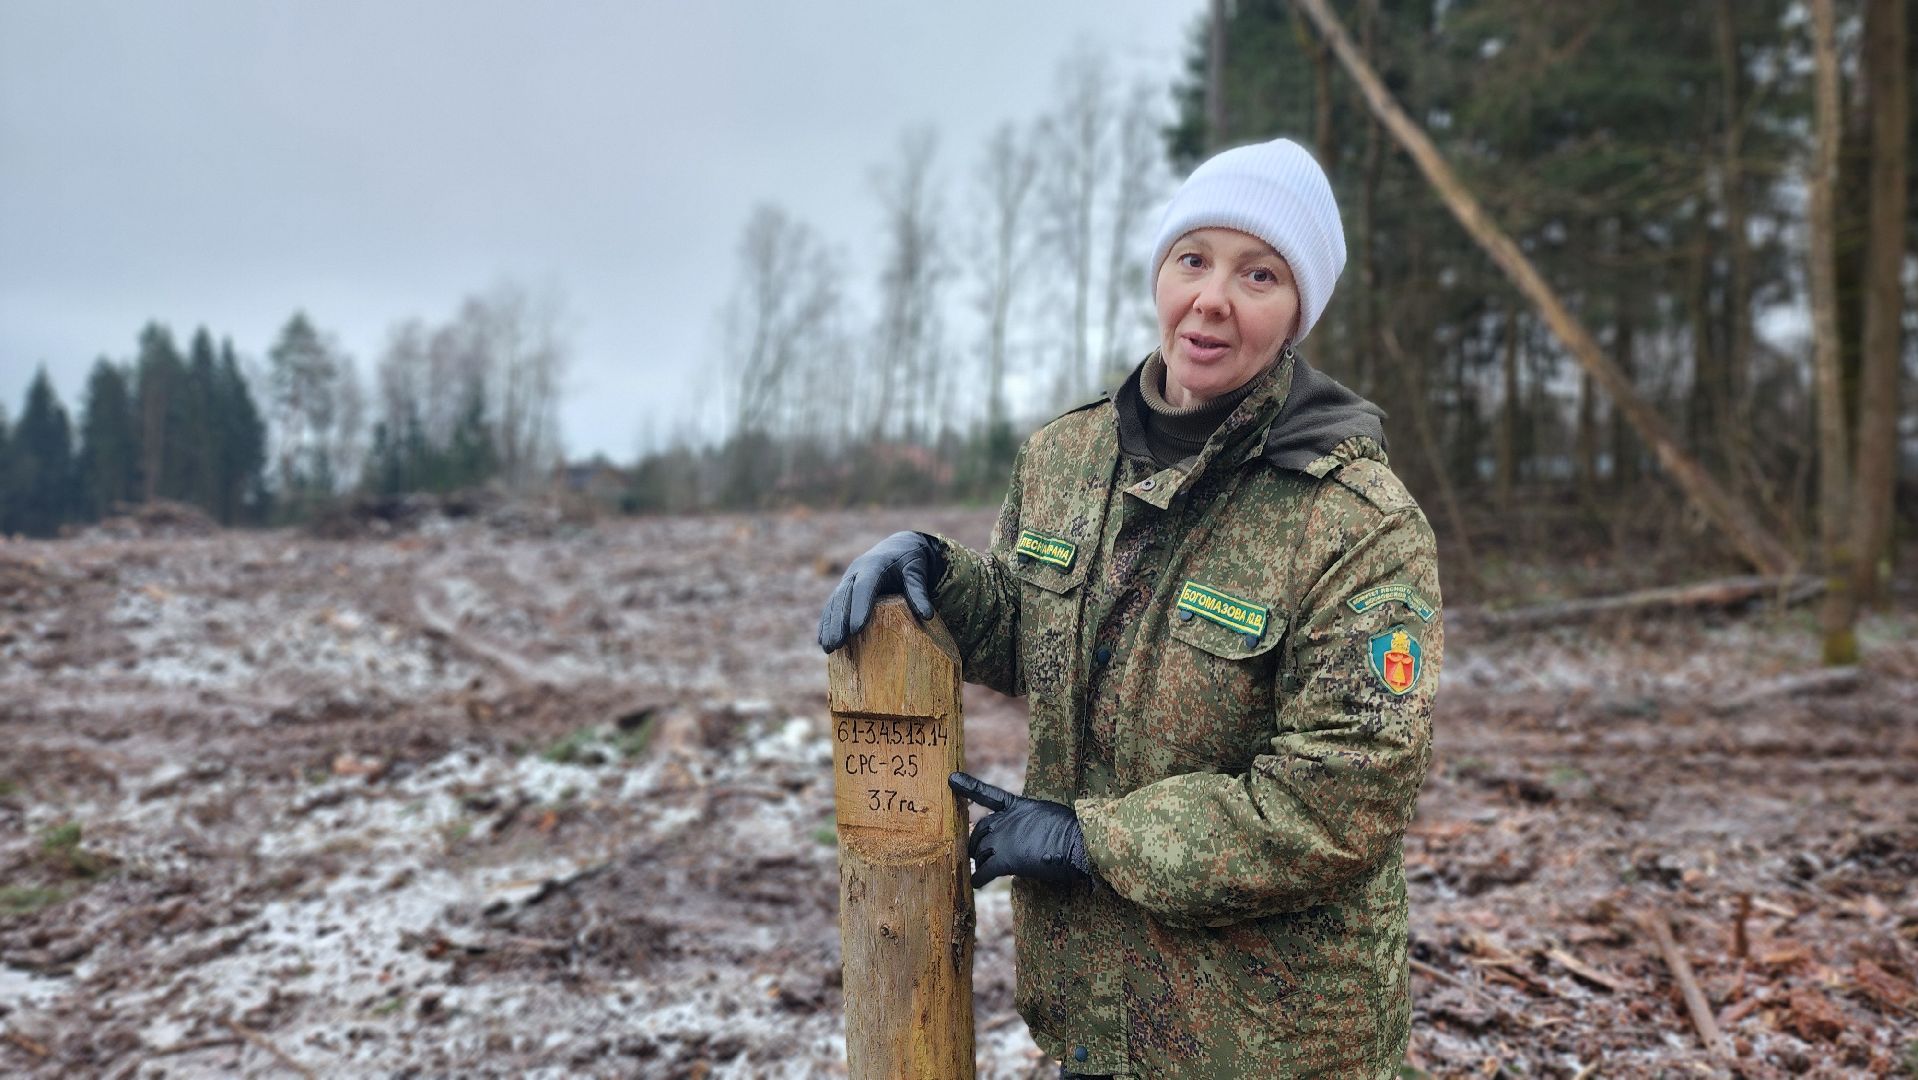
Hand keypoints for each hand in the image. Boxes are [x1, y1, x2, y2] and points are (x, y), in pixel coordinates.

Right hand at [816, 531, 945, 652]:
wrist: (898, 547)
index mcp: (875, 564)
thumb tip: (927, 616)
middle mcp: (856, 571)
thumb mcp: (917, 572)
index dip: (859, 607)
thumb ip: (919, 592)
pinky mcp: (844, 587)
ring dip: (829, 625)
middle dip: (838, 622)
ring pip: (835, 602)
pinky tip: (824, 641)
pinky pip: (832, 605)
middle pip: (844, 597)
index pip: (864, 586)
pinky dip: (827, 622)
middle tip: (836, 645)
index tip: (856, 630)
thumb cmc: (910, 561)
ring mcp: (847, 579)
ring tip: (828, 648)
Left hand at [948, 771, 1090, 887]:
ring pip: (980, 852)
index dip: (969, 786)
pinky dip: (978, 878)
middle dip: (976, 842)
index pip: (987, 794)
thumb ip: (1032, 820)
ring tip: (978, 869)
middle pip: (980, 830)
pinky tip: (975, 883)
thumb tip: (1030, 832)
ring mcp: (1002, 840)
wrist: (1077, 842)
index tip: (952, 779)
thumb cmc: (1072, 829)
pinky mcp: (1005, 860)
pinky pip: (985, 871)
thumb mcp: (1048, 814)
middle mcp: (1005, 821)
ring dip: (979, 861)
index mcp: (1017, 806)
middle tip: (974, 852)